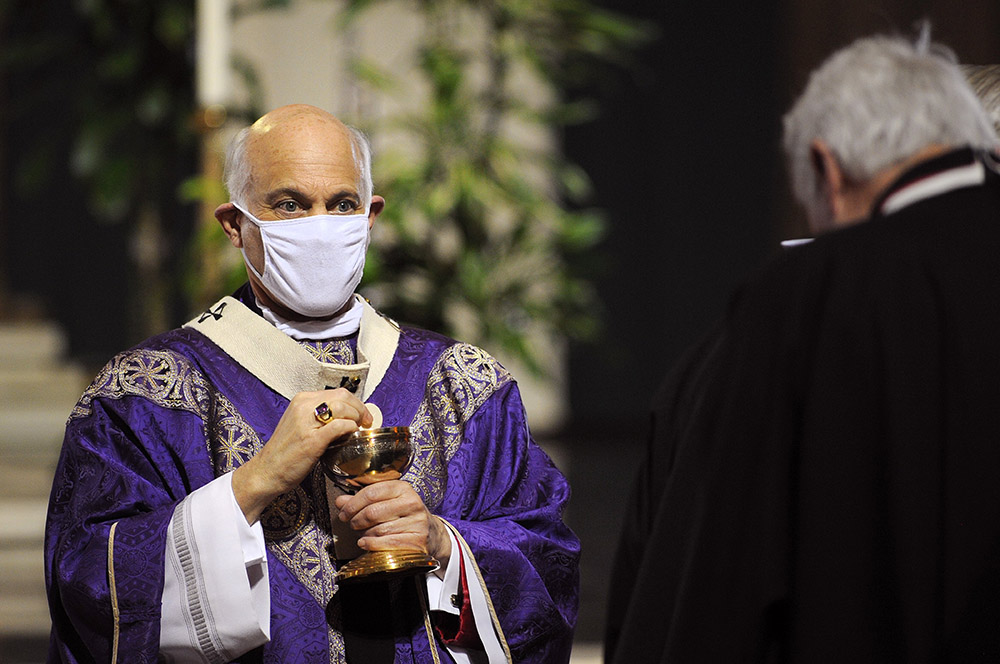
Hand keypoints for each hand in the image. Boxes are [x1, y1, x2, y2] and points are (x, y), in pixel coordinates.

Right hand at [233, 388, 372, 522]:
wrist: (267, 471)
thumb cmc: (286, 452)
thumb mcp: (301, 424)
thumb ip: (320, 417)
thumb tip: (348, 416)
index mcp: (301, 400)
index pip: (337, 392)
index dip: (355, 403)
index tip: (362, 415)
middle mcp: (303, 406)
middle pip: (343, 396)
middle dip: (360, 408)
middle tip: (366, 422)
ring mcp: (306, 422)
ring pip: (342, 407)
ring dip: (356, 418)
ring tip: (359, 429)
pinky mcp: (311, 440)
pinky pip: (339, 426)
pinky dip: (350, 429)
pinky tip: (351, 435)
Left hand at [334, 481, 452, 566]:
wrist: (431, 533)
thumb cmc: (403, 515)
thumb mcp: (386, 502)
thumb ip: (362, 501)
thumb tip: (340, 501)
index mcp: (402, 488)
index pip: (371, 492)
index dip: (352, 504)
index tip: (343, 513)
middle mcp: (412, 502)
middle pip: (372, 512)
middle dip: (356, 520)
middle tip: (352, 524)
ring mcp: (417, 521)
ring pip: (378, 529)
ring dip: (364, 534)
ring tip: (364, 534)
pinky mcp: (418, 540)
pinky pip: (387, 543)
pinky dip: (372, 545)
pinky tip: (365, 543)